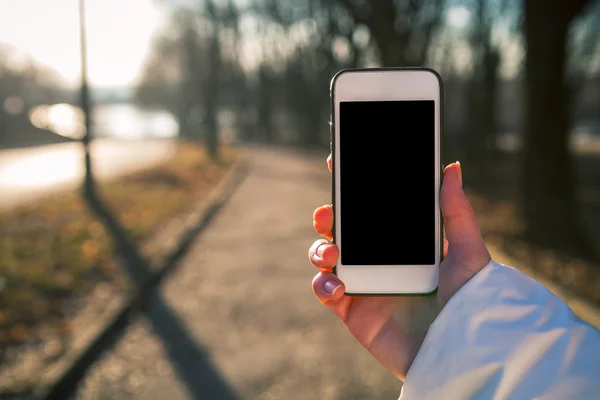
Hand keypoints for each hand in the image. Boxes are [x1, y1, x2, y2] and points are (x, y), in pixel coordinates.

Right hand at [308, 154, 490, 379]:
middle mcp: (378, 260)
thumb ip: (456, 212)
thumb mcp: (468, 253)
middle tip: (328, 213)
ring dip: (320, 249)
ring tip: (333, 253)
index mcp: (401, 243)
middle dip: (328, 216)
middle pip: (341, 229)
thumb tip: (452, 167)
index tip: (339, 166)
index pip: (371, 211)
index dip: (352, 189)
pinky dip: (322, 284)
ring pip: (326, 256)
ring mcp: (363, 284)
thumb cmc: (471, 304)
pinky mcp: (352, 311)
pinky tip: (337, 285)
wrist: (461, 355)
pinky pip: (324, 291)